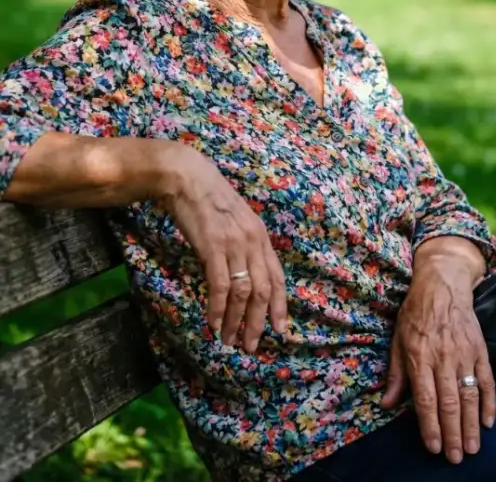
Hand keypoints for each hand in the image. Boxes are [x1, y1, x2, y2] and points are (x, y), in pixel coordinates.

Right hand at [158, 145, 286, 351]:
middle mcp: (253, 242)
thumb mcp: (235, 220)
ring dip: (235, 321)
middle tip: (251, 346)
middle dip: (258, 322)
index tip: (279, 329)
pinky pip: (220, 286)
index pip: (277, 277)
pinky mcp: (213, 247)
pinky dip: (217, 308)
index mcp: (260, 236)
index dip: (279, 305)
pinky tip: (212, 322)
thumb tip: (242, 272)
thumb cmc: (208, 197)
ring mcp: (234, 245)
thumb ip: (243, 243)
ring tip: (228, 340)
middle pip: (263, 290)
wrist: (187, 177)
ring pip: (243, 294)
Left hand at [380, 260, 495, 463]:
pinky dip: (489, 402)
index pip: (426, 398)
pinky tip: (488, 421)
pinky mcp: (480, 350)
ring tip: (473, 447)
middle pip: (449, 403)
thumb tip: (386, 404)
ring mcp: (464, 355)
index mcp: (419, 356)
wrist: (443, 285)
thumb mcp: (397, 339)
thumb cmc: (415, 313)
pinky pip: (487, 380)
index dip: (430, 425)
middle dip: (453, 433)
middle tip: (457, 457)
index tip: (433, 447)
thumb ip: (395, 374)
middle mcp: (442, 358)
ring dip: (472, 424)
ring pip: (470, 396)